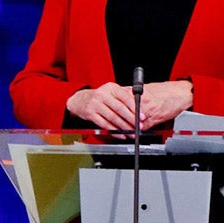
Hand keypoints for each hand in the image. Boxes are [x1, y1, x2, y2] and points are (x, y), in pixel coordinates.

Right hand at [68, 79, 191, 132]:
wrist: (80, 100)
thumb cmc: (100, 97)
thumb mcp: (112, 92)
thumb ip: (126, 96)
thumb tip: (143, 103)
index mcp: (110, 87)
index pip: (125, 97)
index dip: (135, 107)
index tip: (142, 116)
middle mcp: (102, 95)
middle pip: (119, 108)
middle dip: (131, 119)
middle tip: (139, 126)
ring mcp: (95, 104)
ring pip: (112, 118)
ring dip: (124, 127)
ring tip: (131, 132)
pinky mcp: (90, 114)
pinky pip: (104, 124)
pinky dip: (114, 131)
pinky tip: (121, 134)